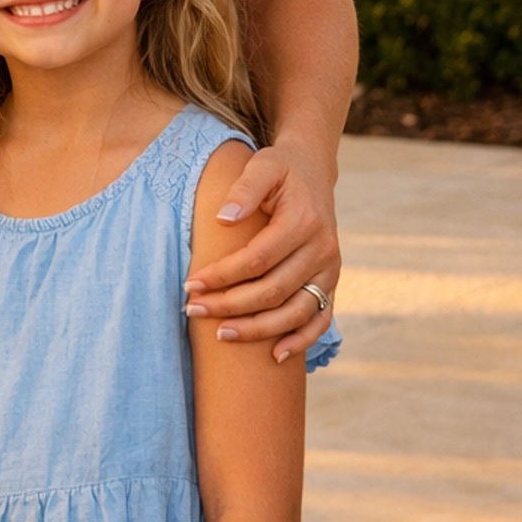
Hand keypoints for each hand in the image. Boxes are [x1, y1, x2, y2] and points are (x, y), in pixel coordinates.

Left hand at [181, 140, 338, 360]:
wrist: (313, 172)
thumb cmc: (280, 169)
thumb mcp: (262, 166)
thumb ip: (244, 189)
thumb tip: (222, 219)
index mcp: (303, 222)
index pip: (257, 259)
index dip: (223, 275)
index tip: (191, 283)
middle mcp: (322, 250)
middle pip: (273, 290)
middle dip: (231, 306)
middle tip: (193, 310)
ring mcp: (330, 271)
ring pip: (295, 312)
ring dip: (258, 329)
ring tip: (220, 335)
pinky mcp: (331, 284)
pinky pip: (320, 319)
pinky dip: (301, 340)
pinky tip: (276, 356)